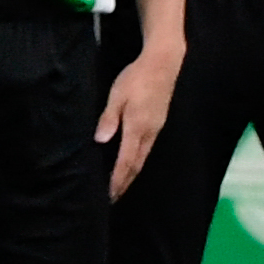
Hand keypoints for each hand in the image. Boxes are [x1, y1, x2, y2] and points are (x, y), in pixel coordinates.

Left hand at [99, 38, 183, 188]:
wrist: (163, 65)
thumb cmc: (136, 78)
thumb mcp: (117, 95)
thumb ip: (109, 118)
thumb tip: (100, 141)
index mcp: (138, 128)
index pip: (126, 161)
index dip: (117, 179)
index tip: (109, 194)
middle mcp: (149, 133)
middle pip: (136, 164)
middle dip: (124, 182)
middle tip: (113, 198)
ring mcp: (155, 129)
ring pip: (142, 158)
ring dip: (131, 174)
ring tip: (120, 186)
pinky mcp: (157, 124)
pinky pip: (146, 149)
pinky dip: (136, 162)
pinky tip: (130, 163)